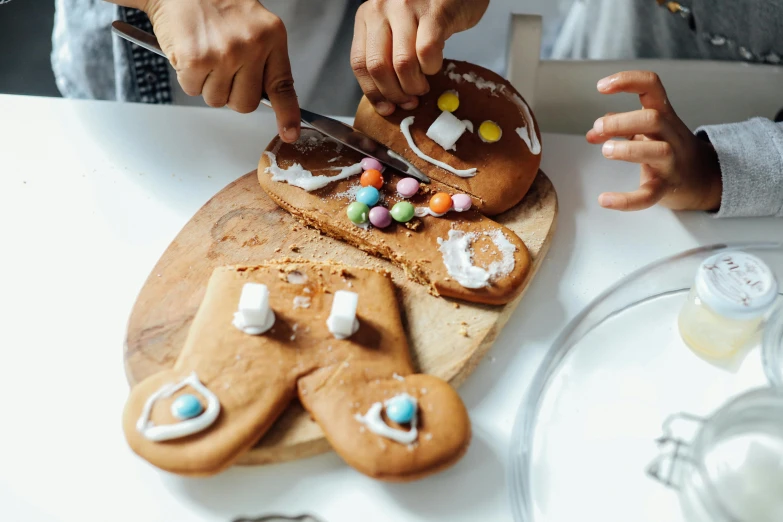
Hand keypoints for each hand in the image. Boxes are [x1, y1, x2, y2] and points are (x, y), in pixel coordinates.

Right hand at [141, 0, 299, 141]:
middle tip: (222, 68)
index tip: (289, 134)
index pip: (283, 86)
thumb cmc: (216, 4)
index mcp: (272, 36)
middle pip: (244, 104)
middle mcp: (252, 46)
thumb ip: (265, 59)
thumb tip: (268, 100)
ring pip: (217, 100)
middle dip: (231, 94)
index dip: (287, 115)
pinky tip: (190, 52)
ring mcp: (224, 54)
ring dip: (207, 84)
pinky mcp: (196, 60)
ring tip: (205, 53)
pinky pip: (193, 90)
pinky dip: (187, 77)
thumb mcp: (255, 26)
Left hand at [350, 0, 488, 115]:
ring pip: (402, 64)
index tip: (386, 108)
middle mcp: (381, 9)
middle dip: (394, 93)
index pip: (359, 62)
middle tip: (409, 100)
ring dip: (413, 85)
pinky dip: (431, 68)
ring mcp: (406, 8)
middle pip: (378, 67)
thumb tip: (387, 96)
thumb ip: (387, 52)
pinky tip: (434, 65)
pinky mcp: (434, 12)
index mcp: (367, 16)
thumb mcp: (397, 25)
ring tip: (422, 86)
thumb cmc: (430, 9)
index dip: (373, 92)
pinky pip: (427, 53)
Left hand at [586, 71, 721, 211]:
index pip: (651, 86)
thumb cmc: (669, 148)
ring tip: (605, 150)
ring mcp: (671, 161)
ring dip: (627, 150)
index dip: (628, 80)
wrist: (702, 178)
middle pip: (653, 119)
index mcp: (663, 115)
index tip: (601, 86)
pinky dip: (626, 200)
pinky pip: (649, 195)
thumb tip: (593, 133)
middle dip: (622, 121)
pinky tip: (604, 200)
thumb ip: (620, 129)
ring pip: (656, 151)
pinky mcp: (667, 187)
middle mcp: (669, 135)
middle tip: (599, 127)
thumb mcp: (648, 132)